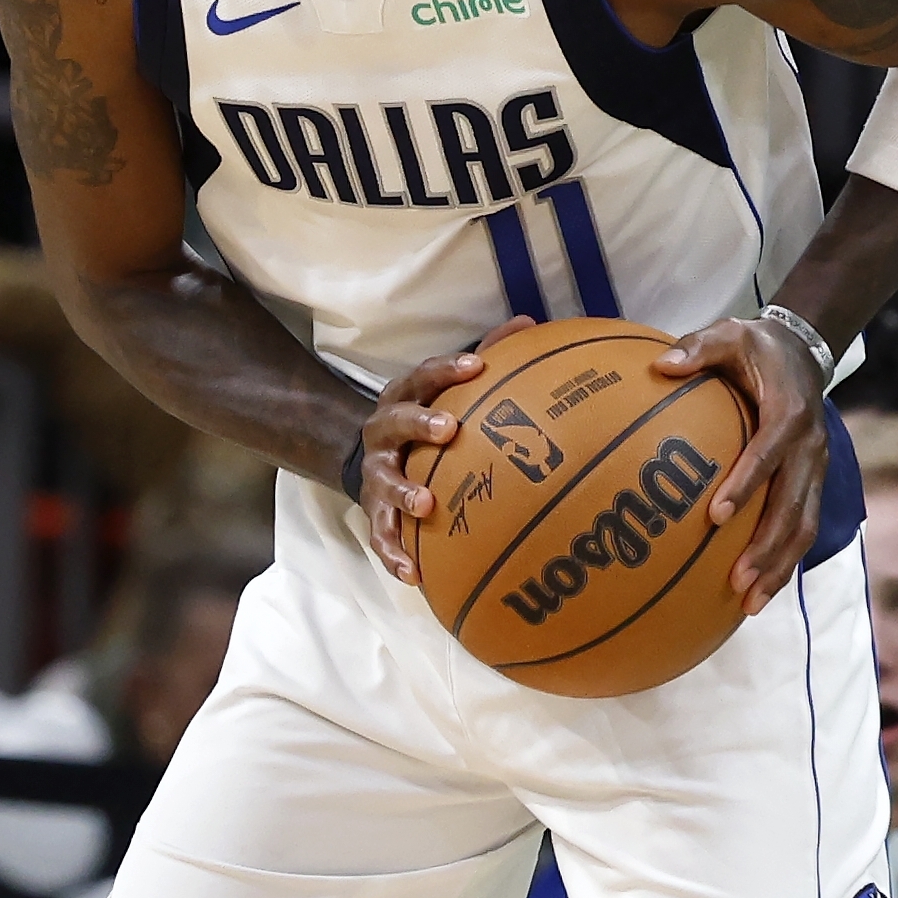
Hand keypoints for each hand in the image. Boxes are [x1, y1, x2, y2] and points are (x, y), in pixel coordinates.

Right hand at [358, 323, 522, 585]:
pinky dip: (393, 554)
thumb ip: (485, 357)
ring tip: (426, 504)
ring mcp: (377, 473)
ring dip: (403, 492)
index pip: (422, 377)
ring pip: (384, 482)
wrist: (369, 459)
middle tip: (448, 428)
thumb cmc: (425, 420)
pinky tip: (414, 574)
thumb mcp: (446, 388)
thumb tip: (528, 323)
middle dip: (419, 423)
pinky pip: (380, 534)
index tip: (476, 367)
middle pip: (395, 423)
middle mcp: (384, 432)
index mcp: (404, 398)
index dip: (446, 370)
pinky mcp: (373, 511)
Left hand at [656, 313, 825, 609]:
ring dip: (779, 565)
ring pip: (804, 525)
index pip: (771, 451)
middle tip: (738, 581)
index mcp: (789, 411)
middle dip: (768, 545)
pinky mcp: (812, 482)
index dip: (748, 483)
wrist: (805, 350)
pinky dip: (783, 560)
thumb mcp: (730, 334)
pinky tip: (756, 593)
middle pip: (794, 504)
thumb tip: (661, 365)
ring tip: (750, 602)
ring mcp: (815, 468)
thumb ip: (697, 348)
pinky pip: (802, 526)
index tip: (717, 515)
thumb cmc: (756, 347)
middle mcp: (810, 445)